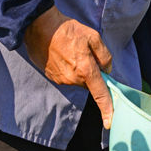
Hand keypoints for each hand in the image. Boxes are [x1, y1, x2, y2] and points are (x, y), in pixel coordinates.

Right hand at [24, 7, 113, 127]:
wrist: (40, 27)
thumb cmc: (68, 30)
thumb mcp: (93, 36)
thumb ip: (104, 55)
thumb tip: (107, 70)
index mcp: (86, 70)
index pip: (100, 94)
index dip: (107, 108)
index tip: (110, 122)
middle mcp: (73, 79)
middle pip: (89, 83)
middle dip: (92, 73)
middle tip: (87, 53)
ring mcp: (61, 79)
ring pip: (78, 80)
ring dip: (80, 69)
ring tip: (72, 50)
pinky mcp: (52, 77)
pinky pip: (67, 77)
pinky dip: (69, 68)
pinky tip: (64, 53)